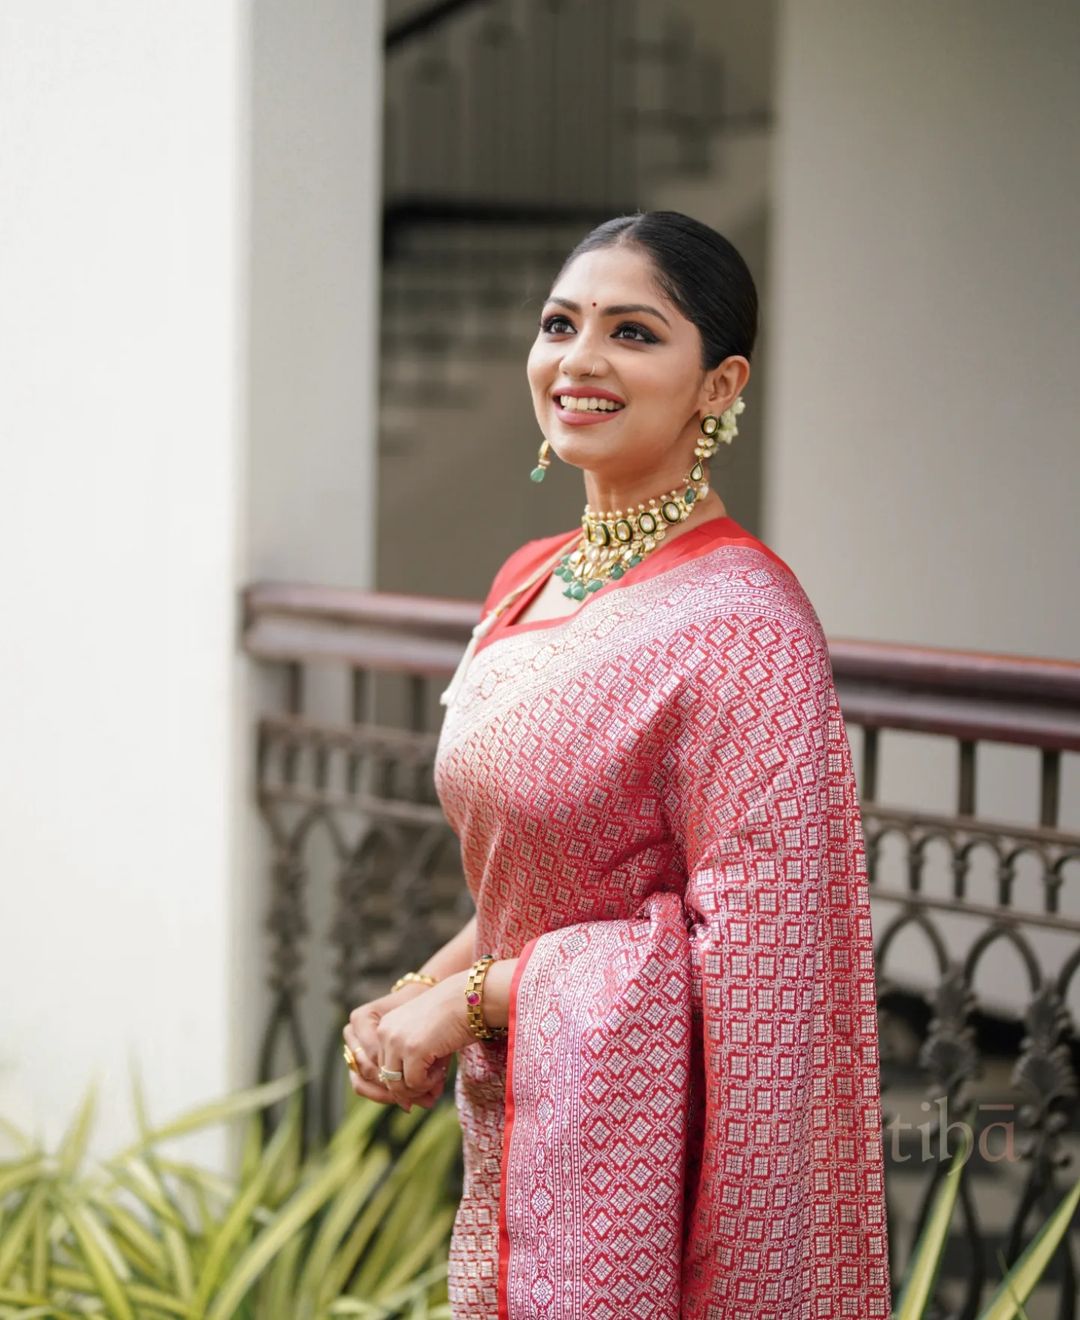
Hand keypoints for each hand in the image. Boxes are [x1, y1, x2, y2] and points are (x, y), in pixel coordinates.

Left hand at [344, 972, 475, 1110]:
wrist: (470, 998)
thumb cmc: (453, 1018)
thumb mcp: (426, 1043)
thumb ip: (413, 1070)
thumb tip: (407, 1107)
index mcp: (385, 1027)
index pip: (382, 1068)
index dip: (402, 1083)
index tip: (423, 1089)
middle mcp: (385, 1032)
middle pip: (387, 1079)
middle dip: (410, 1091)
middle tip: (431, 1094)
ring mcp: (396, 1041)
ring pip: (397, 1085)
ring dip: (419, 1088)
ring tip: (438, 1077)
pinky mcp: (412, 1050)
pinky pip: (414, 1083)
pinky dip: (429, 1083)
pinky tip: (441, 1070)